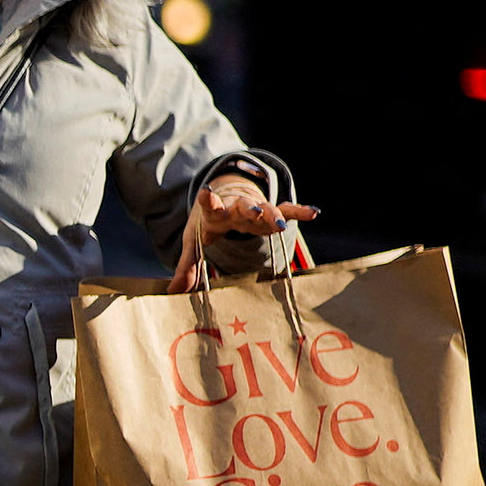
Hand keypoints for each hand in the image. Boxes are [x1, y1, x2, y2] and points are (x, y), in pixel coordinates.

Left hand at [170, 175, 320, 290]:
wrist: (224, 199)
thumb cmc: (208, 224)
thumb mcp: (194, 240)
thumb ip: (186, 266)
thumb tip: (172, 293)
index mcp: (215, 212)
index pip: (210, 205)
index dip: (208, 200)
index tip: (206, 192)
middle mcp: (237, 207)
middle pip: (243, 206)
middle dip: (249, 209)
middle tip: (254, 213)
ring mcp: (256, 208)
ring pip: (266, 208)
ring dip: (272, 215)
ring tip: (279, 225)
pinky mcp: (270, 212)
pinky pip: (287, 210)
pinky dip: (298, 212)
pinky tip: (313, 213)